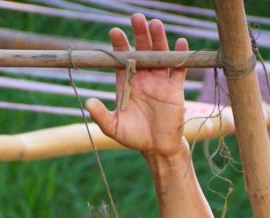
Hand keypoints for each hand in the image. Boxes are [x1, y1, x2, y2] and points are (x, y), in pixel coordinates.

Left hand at [85, 15, 188, 158]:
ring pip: (159, 56)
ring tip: (155, 24)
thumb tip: (88, 102)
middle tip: (137, 18)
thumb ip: (100, 116)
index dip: (119, 45)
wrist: (156, 148)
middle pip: (141, 51)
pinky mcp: (175, 89)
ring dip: (158, 40)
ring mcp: (159, 82)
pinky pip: (178, 70)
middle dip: (139, 34)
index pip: (122, 59)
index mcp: (126, 84)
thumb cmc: (133, 137)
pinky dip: (180, 57)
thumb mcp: (113, 128)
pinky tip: (180, 43)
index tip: (115, 32)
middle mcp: (143, 78)